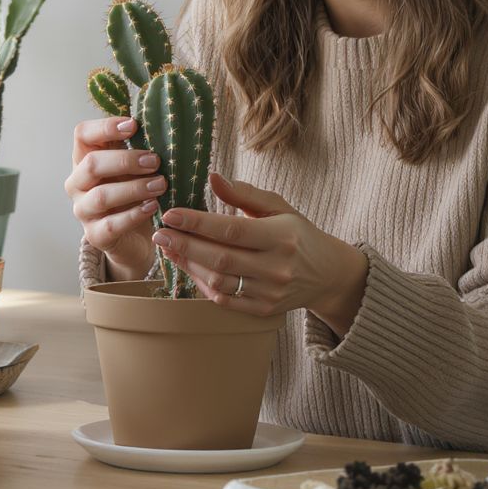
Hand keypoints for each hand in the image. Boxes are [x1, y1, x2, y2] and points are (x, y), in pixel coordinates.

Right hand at [65, 116, 166, 279]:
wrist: (135, 237)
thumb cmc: (133, 192)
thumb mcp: (133, 167)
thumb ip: (137, 146)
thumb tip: (158, 122)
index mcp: (84, 159)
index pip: (82, 134)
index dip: (105, 127)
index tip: (133, 125)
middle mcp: (78, 183)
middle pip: (91, 165)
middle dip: (125, 161)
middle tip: (155, 161)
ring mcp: (83, 211)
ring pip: (101, 196)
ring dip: (133, 188)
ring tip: (160, 184)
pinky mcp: (95, 235)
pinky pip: (111, 225)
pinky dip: (133, 215)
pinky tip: (152, 207)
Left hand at [152, 173, 368, 335]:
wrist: (327, 274)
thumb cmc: (299, 233)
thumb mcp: (278, 207)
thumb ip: (244, 193)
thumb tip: (213, 178)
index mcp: (282, 236)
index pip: (231, 230)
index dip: (197, 223)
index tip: (171, 214)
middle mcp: (277, 267)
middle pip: (220, 258)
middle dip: (184, 245)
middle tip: (160, 233)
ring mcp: (270, 292)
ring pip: (219, 280)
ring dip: (188, 264)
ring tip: (169, 249)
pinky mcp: (263, 310)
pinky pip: (224, 299)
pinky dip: (201, 283)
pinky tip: (188, 266)